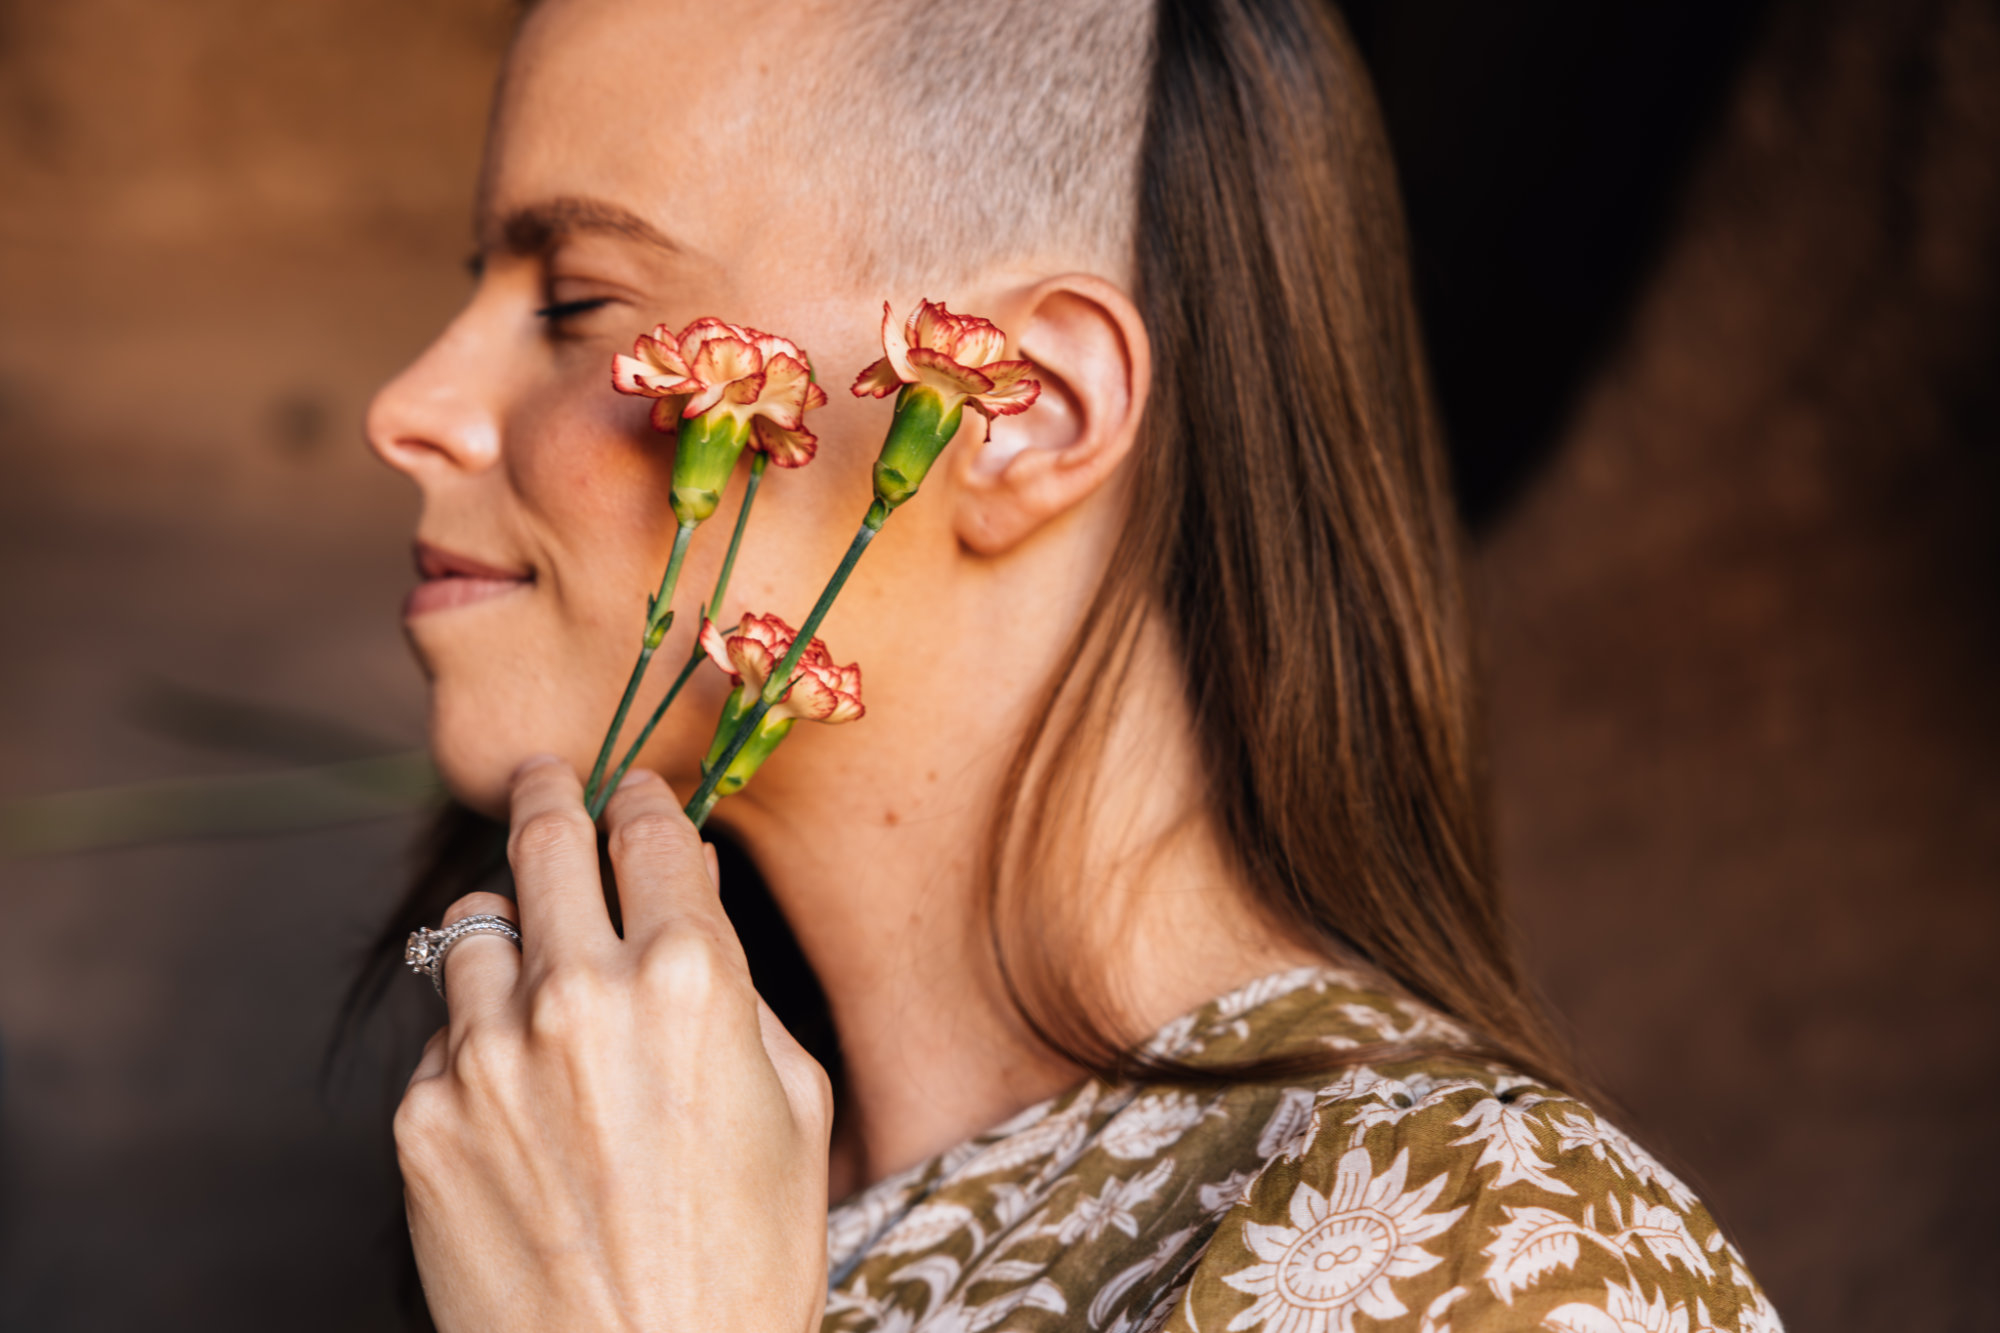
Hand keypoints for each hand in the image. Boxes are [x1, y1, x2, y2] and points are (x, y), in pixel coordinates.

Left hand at [394, 757, 832, 1331]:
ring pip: (471, 924)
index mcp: (694, 978)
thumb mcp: (795, 1103)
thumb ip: (737, 983)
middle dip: (551, 796)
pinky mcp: (424, 1118)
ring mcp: (489, 1055)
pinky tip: (519, 1095)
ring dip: (505, 923)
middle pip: (544, 837)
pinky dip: (477, 1040)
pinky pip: (445, 1035)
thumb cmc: (748, 1257)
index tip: (633, 795)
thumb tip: (690, 897)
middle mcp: (582, 993)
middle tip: (548, 782)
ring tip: (527, 951)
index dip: (646, 801)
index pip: (653, 830)